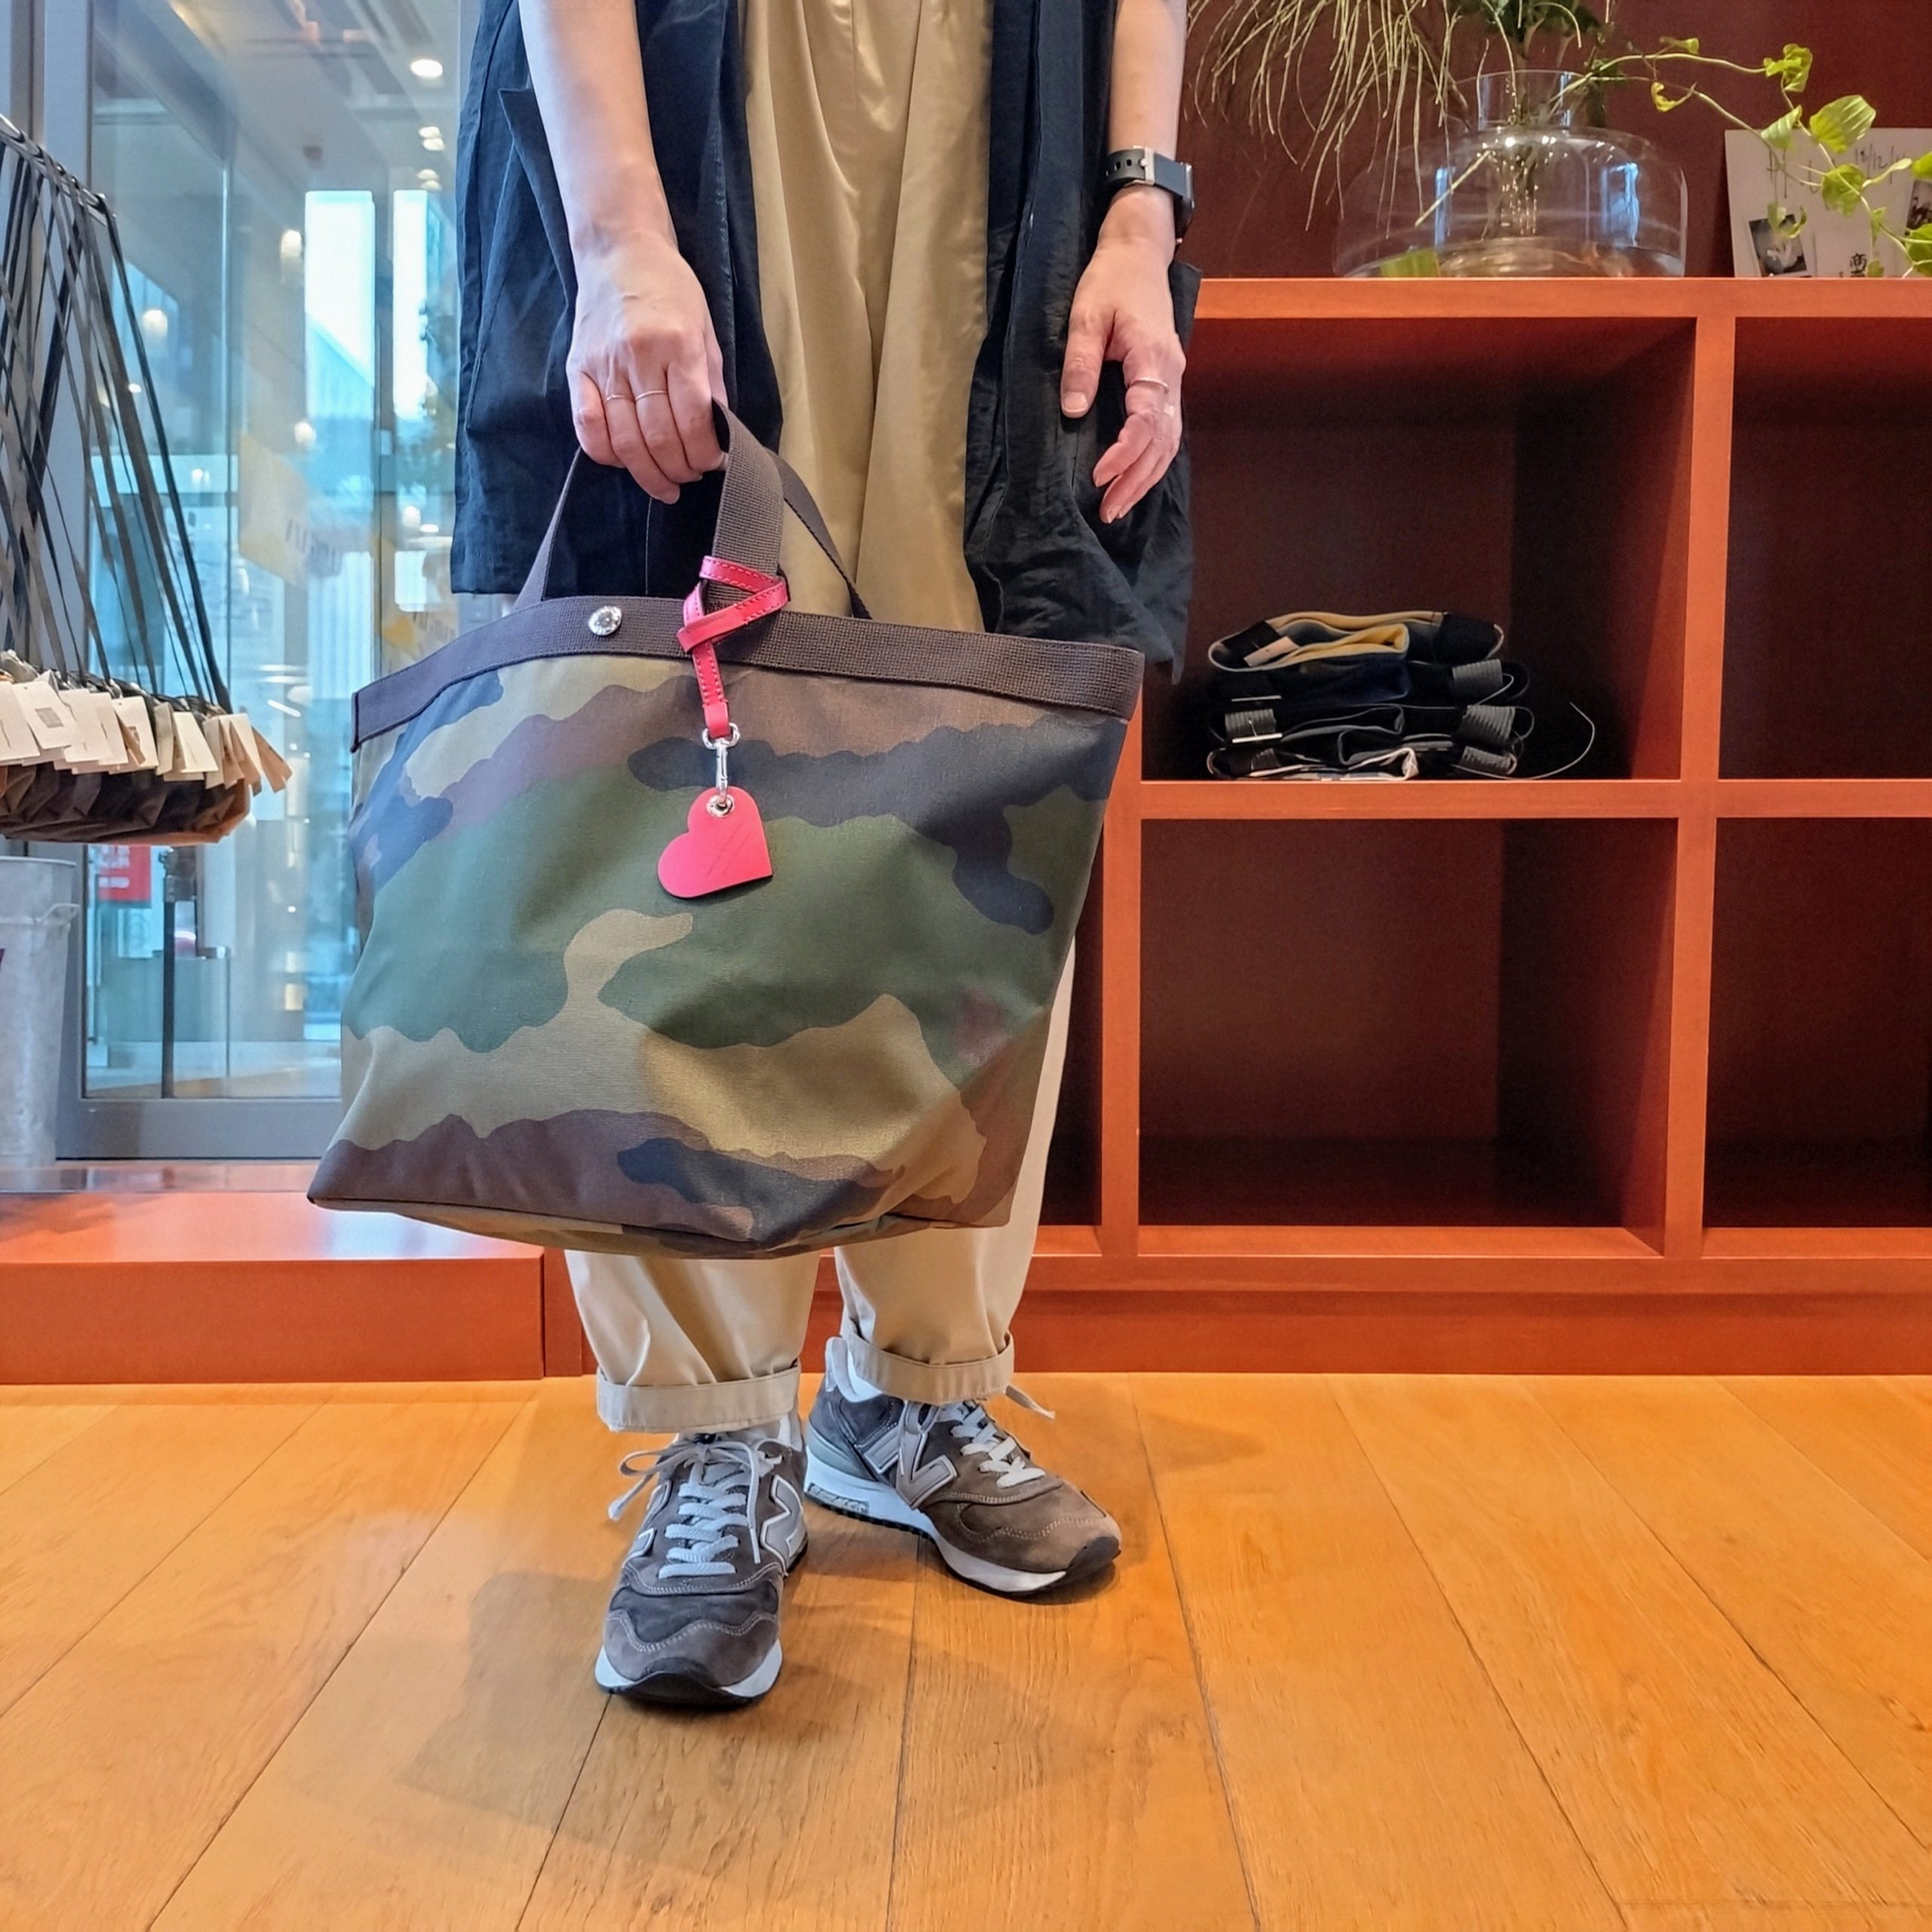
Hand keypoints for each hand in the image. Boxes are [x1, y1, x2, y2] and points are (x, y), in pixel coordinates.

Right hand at [568, 230, 725, 502]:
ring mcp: (603, 366)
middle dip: (679, 469)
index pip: (692, 419)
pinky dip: (607, 454)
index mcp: (676, 345)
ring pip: (624, 440)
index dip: (705, 453)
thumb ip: (711, 381)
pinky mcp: (577, 369)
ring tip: (664, 485)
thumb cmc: (670, 288)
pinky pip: (587, 426)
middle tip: (689, 479)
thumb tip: (720, 430)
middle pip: (658, 437)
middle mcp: (637, 357)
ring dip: (647, 473)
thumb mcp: (705, 328)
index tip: (714, 463)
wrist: (619, 251)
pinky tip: (625, 462)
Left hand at [1059, 187, 1184, 523]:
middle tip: (1108, 511)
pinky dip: (1151, 461)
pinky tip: (1133, 480)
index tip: (1099, 476)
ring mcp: (1172, 381)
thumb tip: (1074, 411)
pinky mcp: (1165, 384)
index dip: (1124, 454)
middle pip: (1162, 442)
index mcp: (1153, 360)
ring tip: (1117, 506)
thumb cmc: (1111, 280)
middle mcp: (1171, 376)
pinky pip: (1165, 432)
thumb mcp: (1085, 315)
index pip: (1146, 421)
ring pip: (1168, 442)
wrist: (1138, 252)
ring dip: (1145, 478)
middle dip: (1136, 480)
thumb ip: (1080, 364)